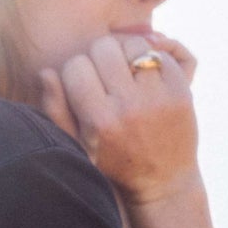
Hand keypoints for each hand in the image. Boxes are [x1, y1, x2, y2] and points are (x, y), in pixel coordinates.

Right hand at [37, 32, 199, 206]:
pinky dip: (153, 57)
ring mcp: (158, 98)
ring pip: (133, 44)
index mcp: (99, 121)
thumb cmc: (114, 163)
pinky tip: (147, 75)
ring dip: (126, 53)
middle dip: (99, 57)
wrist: (163, 182)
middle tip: (104, 73)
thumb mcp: (78, 146)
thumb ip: (56, 110)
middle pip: (103, 47)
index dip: (75, 71)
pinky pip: (162, 52)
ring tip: (125, 71)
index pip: (76, 66)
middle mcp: (128, 107)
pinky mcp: (181, 92)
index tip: (82, 83)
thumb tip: (46, 72)